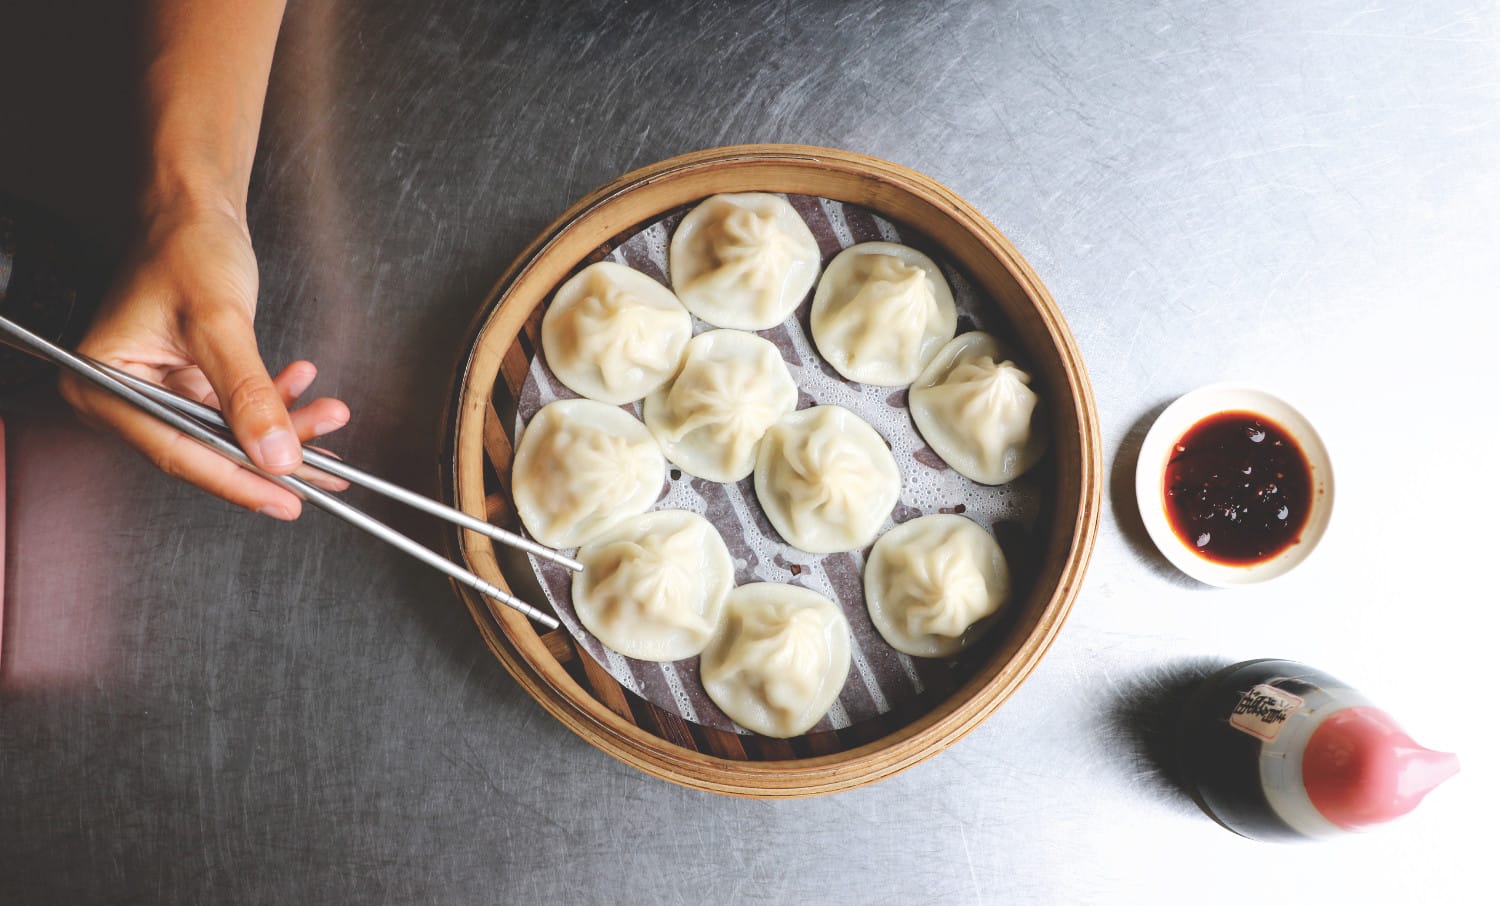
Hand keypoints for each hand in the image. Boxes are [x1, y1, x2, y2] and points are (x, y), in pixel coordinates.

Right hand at [59, 195, 348, 519]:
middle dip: (271, 453)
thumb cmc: (186, 246)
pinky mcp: (186, 384)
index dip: (237, 480)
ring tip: (329, 414)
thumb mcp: (219, 321)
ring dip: (283, 426)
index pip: (177, 451)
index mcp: (102, 383)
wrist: (196, 208)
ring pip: (229, 433)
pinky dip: (275, 404)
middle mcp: (122, 395)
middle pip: (205, 448)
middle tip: (324, 468)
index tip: (286, 499)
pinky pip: (237, 411)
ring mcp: (156, 392)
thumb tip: (276, 455)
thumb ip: (248, 393)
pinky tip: (304, 389)